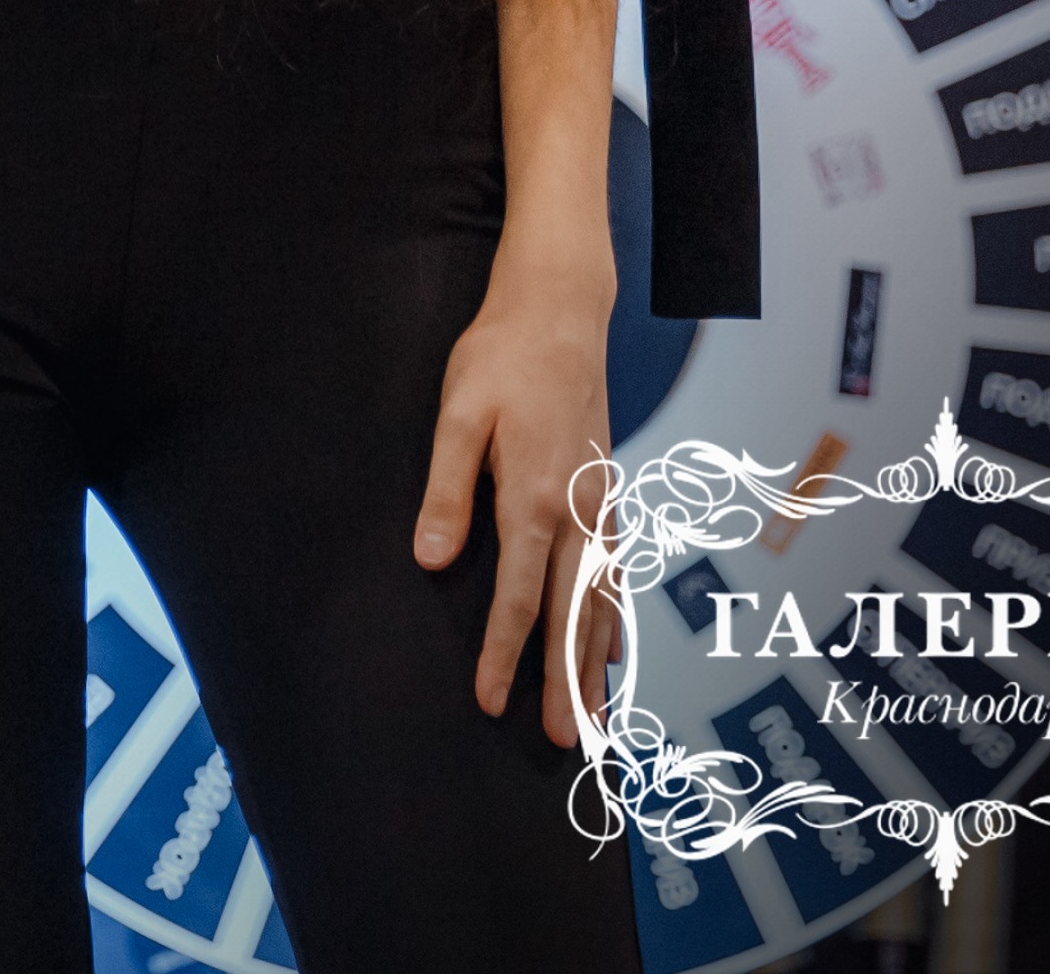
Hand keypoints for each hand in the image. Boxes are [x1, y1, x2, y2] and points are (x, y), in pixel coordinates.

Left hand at [419, 245, 619, 744]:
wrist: (561, 310)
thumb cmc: (502, 357)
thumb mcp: (458, 415)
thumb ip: (447, 491)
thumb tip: (432, 561)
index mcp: (536, 497)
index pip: (517, 596)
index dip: (504, 654)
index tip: (490, 701)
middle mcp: (580, 510)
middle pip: (572, 613)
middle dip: (564, 679)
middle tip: (563, 739)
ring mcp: (602, 501)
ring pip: (604, 598)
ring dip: (596, 658)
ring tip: (594, 713)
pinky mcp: (607, 489)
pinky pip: (618, 568)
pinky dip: (616, 613)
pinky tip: (611, 640)